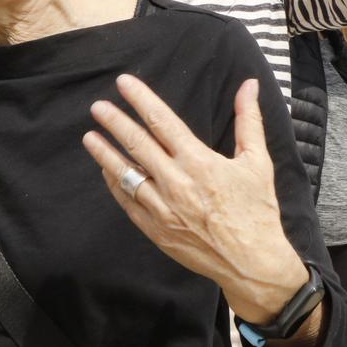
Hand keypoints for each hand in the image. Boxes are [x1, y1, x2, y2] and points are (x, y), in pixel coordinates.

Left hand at [83, 75, 307, 324]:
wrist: (252, 264)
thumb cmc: (257, 211)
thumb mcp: (257, 161)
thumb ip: (248, 120)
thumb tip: (248, 85)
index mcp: (199, 162)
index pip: (162, 121)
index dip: (140, 99)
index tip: (123, 83)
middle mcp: (176, 183)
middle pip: (136, 144)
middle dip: (114, 122)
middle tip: (97, 107)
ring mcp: (162, 208)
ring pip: (125, 174)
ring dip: (105, 153)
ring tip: (89, 136)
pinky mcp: (156, 230)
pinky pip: (128, 202)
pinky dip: (115, 184)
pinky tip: (106, 171)